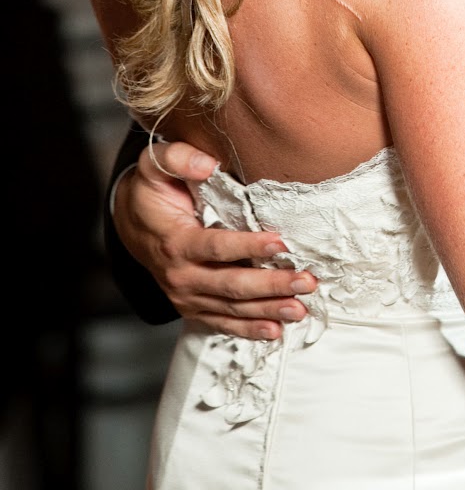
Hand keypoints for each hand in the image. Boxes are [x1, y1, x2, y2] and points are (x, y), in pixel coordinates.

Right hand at [114, 140, 316, 339]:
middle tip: (306, 281)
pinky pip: (222, 323)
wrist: (133, 225)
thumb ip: (177, 158)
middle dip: (271, 285)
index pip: (216, 248)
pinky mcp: (194, 307)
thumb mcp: (154, 166)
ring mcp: (187, 296)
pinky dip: (249, 330)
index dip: (248, 247)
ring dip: (268, 310)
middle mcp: (181, 275)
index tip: (280, 243)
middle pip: (231, 285)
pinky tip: (274, 331)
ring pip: (232, 308)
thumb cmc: (152, 192)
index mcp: (175, 242)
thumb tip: (207, 164)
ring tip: (301, 308)